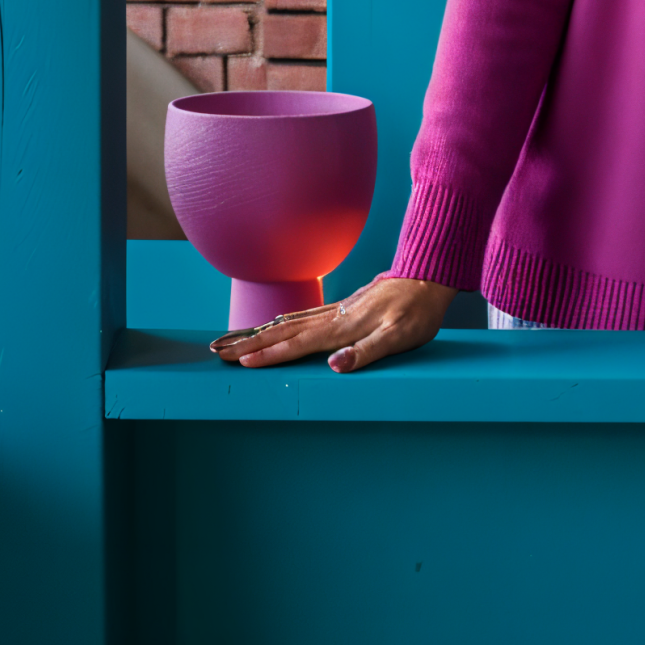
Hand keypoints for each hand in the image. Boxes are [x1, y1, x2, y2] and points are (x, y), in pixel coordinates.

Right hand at [211, 273, 451, 372]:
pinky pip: (301, 317)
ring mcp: (335, 311)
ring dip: (257, 333)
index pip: (298, 346)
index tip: (242, 363)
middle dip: (249, 343)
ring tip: (232, 340)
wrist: (427, 279)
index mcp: (343, 329)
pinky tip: (272, 326)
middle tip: (217, 351)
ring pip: (287, 323)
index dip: (270, 356)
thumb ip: (367, 352)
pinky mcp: (341, 308)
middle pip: (282, 332)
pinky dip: (279, 323)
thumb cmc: (417, 312)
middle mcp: (332, 319)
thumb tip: (336, 365)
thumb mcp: (400, 337)